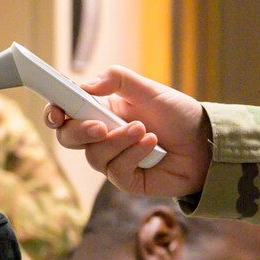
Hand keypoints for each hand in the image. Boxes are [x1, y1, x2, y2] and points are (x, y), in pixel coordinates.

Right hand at [46, 66, 208, 196]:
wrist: (205, 141)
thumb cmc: (178, 114)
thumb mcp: (149, 89)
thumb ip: (118, 79)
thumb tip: (85, 85)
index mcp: (102, 111)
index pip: (66, 112)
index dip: (54, 111)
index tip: (58, 111)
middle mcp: (103, 136)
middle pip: (69, 138)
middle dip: (80, 131)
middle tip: (101, 125)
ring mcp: (113, 159)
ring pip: (94, 156)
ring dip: (118, 141)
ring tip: (144, 130)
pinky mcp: (126, 179)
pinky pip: (115, 170)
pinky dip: (132, 154)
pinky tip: (152, 143)